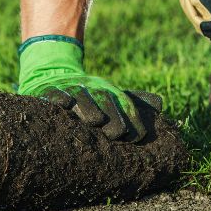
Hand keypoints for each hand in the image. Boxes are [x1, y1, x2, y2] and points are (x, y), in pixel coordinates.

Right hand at [16, 35, 162, 141]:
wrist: (53, 72)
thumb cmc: (88, 92)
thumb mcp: (110, 92)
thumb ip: (134, 100)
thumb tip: (161, 103)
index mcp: (109, 91)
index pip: (125, 108)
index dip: (131, 123)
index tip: (135, 138)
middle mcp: (92, 88)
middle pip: (106, 105)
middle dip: (112, 120)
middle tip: (115, 134)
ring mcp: (71, 88)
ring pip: (83, 100)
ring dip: (88, 109)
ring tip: (94, 121)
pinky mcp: (49, 90)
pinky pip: (55, 94)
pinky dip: (60, 99)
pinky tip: (65, 105)